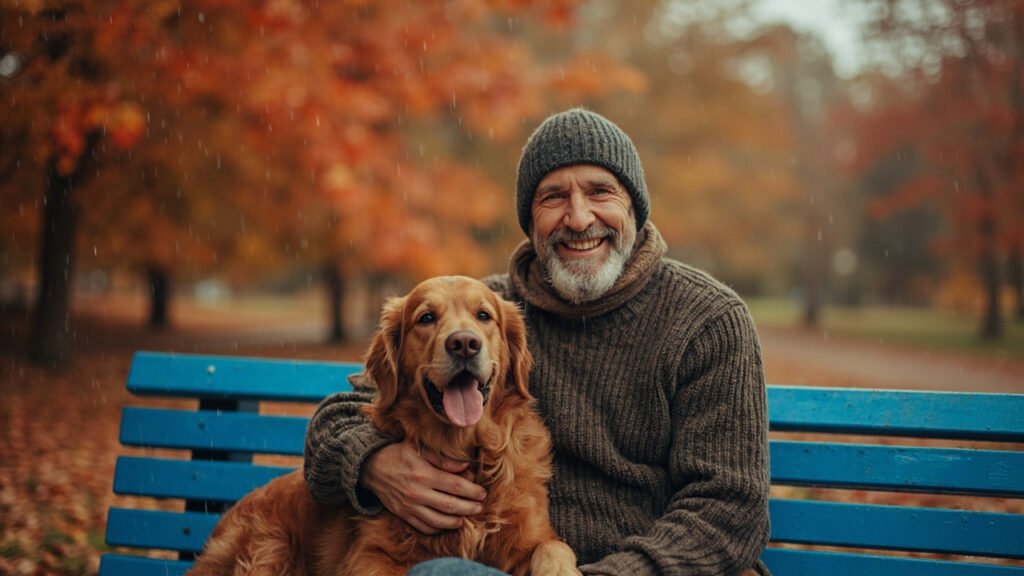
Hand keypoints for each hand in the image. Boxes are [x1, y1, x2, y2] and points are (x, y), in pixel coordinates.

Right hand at [360, 440, 486, 533]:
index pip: (455, 486)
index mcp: (424, 474)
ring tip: (466, 518)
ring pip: (438, 520)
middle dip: (469, 508)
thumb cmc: (399, 454)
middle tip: (480, 507)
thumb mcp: (419, 448)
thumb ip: (442, 458)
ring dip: (456, 521)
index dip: (472, 491)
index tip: (482, 493)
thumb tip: (465, 465)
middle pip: (450, 505)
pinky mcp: (403, 514)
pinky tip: (447, 524)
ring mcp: (409, 506)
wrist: (371, 467)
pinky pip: (424, 527)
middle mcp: (417, 492)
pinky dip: (438, 528)